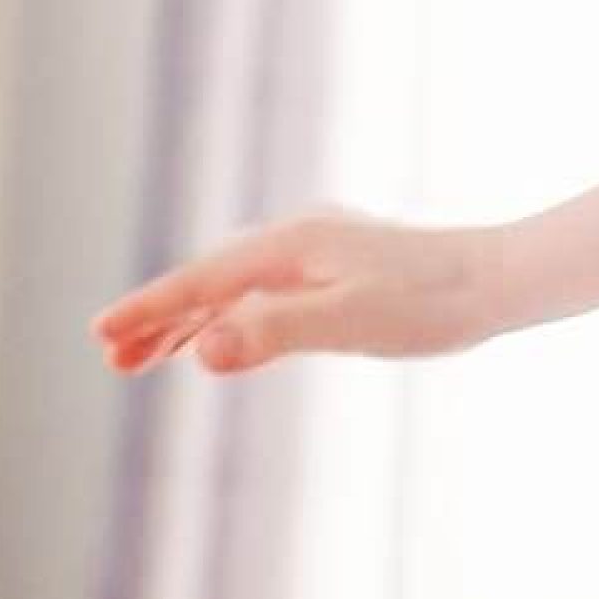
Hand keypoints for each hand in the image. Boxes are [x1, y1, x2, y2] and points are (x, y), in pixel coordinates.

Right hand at [91, 207, 507, 376]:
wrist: (497, 279)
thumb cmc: (430, 301)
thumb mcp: (349, 322)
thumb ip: (274, 334)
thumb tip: (201, 348)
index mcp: (291, 245)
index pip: (202, 282)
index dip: (150, 310)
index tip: (100, 334)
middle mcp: (297, 240)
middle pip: (209, 282)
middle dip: (158, 318)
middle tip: (110, 356)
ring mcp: (317, 253)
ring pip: (234, 289)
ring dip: (189, 321)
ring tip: (142, 358)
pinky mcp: (336, 271)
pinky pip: (263, 295)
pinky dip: (229, 318)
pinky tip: (216, 341)